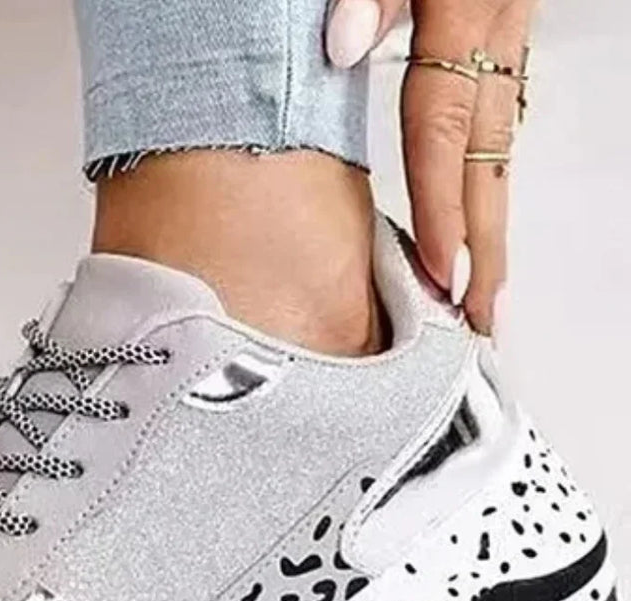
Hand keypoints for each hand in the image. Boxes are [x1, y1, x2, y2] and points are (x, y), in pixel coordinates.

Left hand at [326, 0, 534, 334]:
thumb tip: (342, 42)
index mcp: (465, 3)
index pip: (444, 125)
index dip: (442, 206)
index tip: (440, 275)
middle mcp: (496, 29)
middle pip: (487, 160)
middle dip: (481, 248)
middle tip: (476, 320)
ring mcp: (506, 38)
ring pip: (500, 151)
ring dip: (490, 229)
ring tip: (482, 296)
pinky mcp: (500, 41)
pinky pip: (494, 128)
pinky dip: (486, 187)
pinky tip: (477, 225)